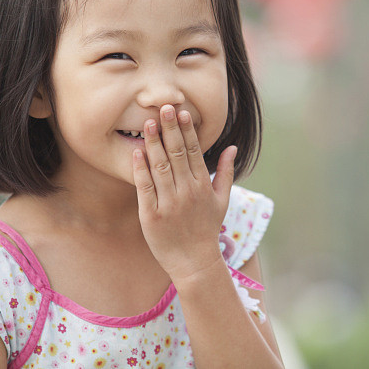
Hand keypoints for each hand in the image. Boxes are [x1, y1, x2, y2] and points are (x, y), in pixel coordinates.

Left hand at [132, 104, 236, 281]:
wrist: (194, 262)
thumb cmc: (207, 229)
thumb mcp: (222, 200)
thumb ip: (225, 172)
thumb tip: (232, 147)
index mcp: (203, 185)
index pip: (194, 151)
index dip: (187, 130)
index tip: (181, 112)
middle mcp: (187, 191)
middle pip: (177, 153)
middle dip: (170, 129)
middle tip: (163, 107)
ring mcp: (169, 203)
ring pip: (160, 166)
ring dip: (154, 143)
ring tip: (148, 123)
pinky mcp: (152, 215)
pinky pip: (145, 188)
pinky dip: (141, 169)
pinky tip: (137, 153)